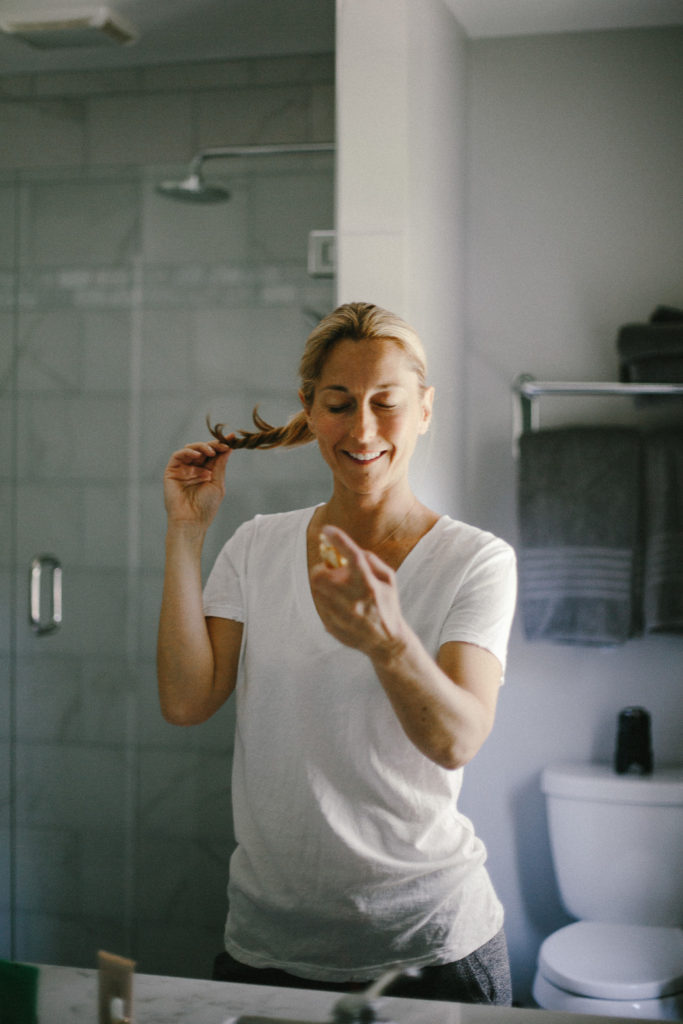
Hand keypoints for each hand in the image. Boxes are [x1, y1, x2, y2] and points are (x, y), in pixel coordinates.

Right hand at [163, 440, 231, 528]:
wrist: (192, 521)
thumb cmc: (206, 507)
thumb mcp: (217, 483)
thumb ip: (220, 464)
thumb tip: (228, 447)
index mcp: (206, 472)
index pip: (214, 454)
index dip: (222, 445)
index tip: (232, 438)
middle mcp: (194, 469)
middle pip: (203, 450)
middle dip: (213, 445)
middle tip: (222, 444)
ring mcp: (182, 469)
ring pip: (190, 449)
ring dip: (201, 447)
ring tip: (211, 451)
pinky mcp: (171, 471)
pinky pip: (178, 456)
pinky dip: (188, 452)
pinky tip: (197, 455)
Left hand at [310, 526, 406, 659]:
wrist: (385, 641)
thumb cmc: (387, 605)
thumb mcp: (389, 579)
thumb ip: (371, 560)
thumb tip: (352, 550)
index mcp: (368, 585)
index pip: (352, 556)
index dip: (338, 540)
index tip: (326, 529)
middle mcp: (352, 599)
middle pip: (320, 574)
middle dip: (322, 568)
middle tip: (331, 570)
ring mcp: (339, 614)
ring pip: (315, 589)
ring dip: (322, 584)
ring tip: (336, 588)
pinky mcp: (330, 624)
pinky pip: (318, 604)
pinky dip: (324, 599)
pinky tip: (338, 604)